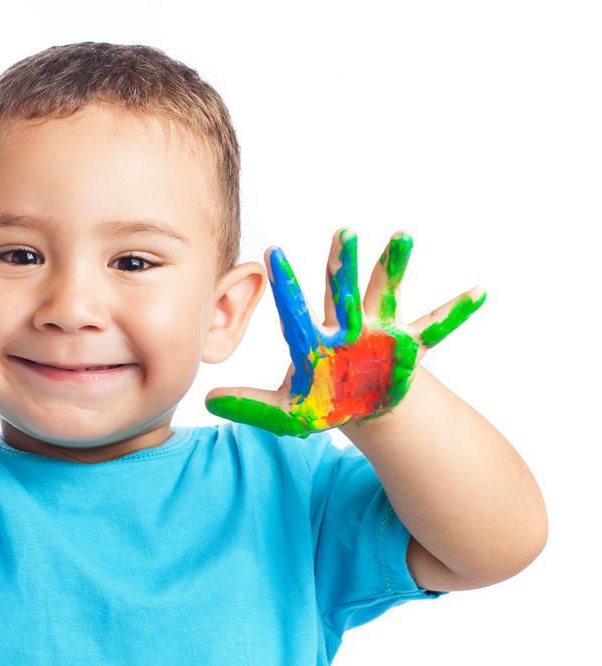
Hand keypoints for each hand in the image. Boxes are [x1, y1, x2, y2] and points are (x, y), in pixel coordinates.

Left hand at [205, 229, 485, 437]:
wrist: (365, 407)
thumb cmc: (326, 404)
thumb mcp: (287, 412)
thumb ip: (250, 406)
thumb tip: (205, 401)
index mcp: (313, 340)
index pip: (294, 309)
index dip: (285, 283)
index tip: (271, 251)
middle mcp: (345, 326)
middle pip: (341, 291)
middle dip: (342, 264)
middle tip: (341, 233)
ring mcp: (378, 332)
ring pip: (386, 293)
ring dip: (394, 265)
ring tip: (403, 235)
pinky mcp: (407, 346)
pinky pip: (436, 326)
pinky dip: (457, 311)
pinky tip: (479, 290)